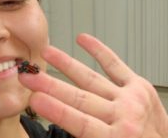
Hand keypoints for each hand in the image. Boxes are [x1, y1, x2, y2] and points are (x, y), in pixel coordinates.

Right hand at [19, 33, 167, 137]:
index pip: (79, 122)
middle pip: (80, 98)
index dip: (56, 109)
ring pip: (92, 79)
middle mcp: (123, 116)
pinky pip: (115, 65)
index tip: (35, 98)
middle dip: (50, 86)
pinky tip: (83, 40)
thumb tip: (60, 126)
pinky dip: (99, 51)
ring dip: (66, 64)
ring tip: (48, 53)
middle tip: (29, 76)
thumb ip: (86, 137)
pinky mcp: (138, 85)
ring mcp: (130, 98)